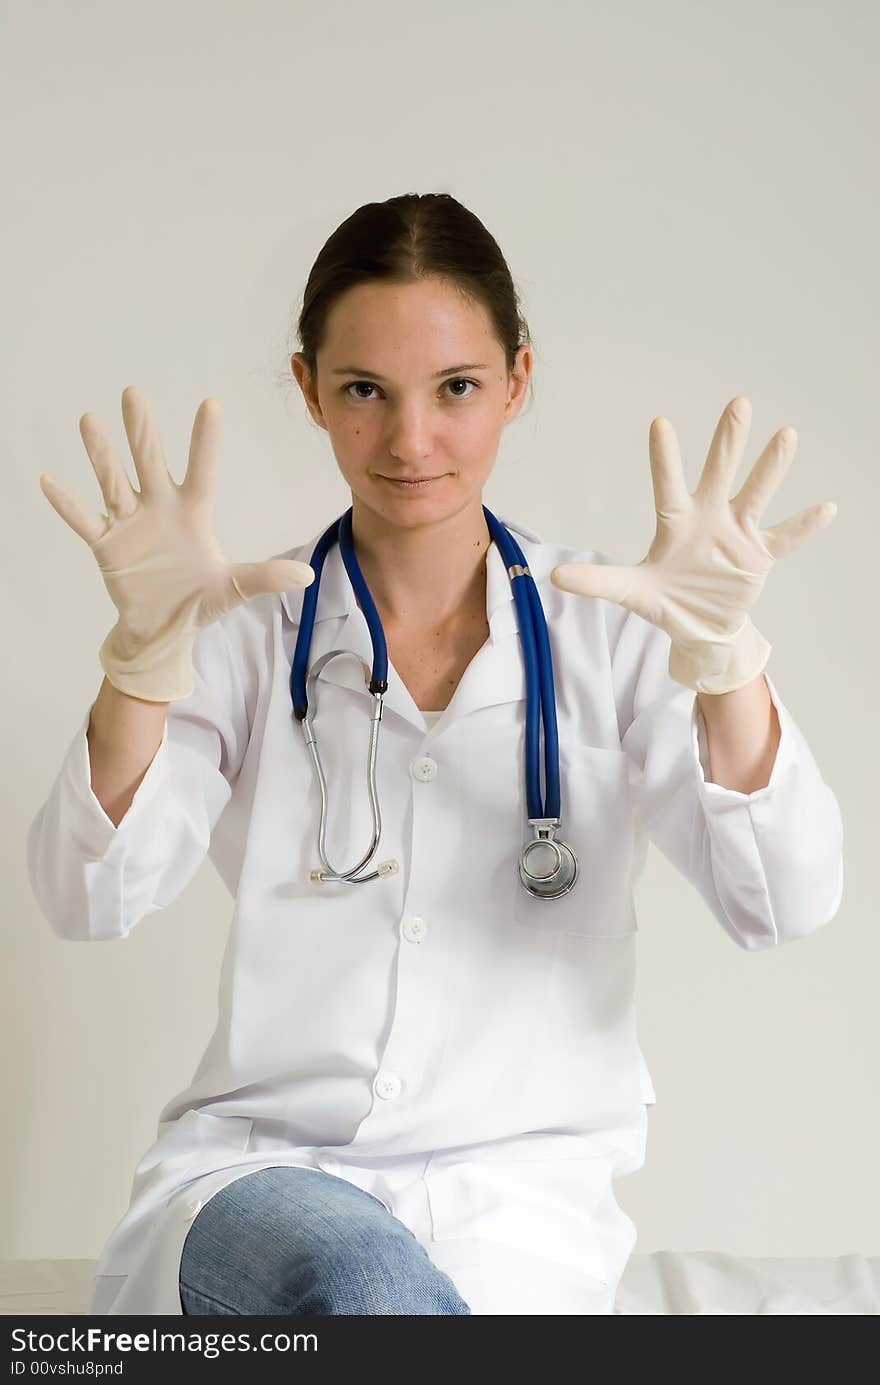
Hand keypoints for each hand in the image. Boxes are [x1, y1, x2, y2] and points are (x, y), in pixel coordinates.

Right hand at [40, 386, 314, 700]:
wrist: (164, 629)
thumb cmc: (200, 601)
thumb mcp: (234, 589)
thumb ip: (264, 577)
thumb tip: (305, 575)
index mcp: (193, 513)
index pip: (202, 471)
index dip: (204, 441)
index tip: (211, 405)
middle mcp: (159, 509)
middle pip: (149, 463)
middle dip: (141, 431)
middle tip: (133, 393)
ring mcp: (130, 523)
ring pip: (113, 481)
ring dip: (101, 455)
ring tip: (89, 421)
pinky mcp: (106, 545)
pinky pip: (84, 520)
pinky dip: (68, 504)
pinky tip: (50, 480)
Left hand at [550, 397, 837, 693]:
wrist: (700, 628)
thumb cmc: (666, 601)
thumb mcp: (631, 593)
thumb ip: (599, 580)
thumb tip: (555, 576)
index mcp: (676, 523)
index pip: (668, 485)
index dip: (665, 458)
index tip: (660, 424)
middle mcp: (709, 518)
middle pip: (719, 473)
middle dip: (728, 441)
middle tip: (739, 403)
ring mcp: (737, 534)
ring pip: (756, 493)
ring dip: (771, 468)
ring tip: (786, 435)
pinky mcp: (759, 556)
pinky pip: (784, 537)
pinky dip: (804, 525)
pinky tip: (827, 508)